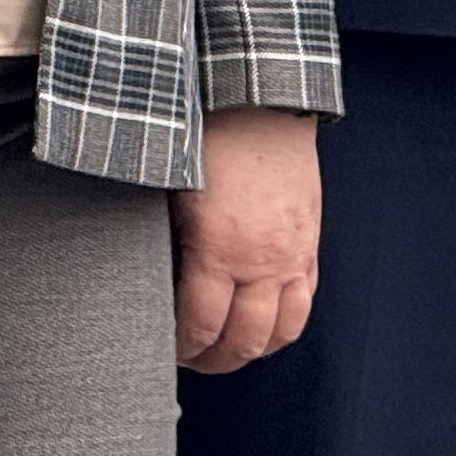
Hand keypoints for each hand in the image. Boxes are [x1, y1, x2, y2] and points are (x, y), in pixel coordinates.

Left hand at [174, 107, 320, 372]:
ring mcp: (293, 253)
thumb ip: (163, 239)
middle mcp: (263, 260)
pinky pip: (305, 301)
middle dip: (214, 360)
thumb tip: (145, 277)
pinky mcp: (310, 241)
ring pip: (282, 331)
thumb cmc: (205, 132)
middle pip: (244, 341)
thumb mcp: (167, 188)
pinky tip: (262, 321)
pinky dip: (284, 322)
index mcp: (219, 248)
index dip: (181, 346)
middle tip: (191, 358)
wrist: (258, 96)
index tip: (165, 347)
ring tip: (226, 349)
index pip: (201, 325)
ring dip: (252, 349)